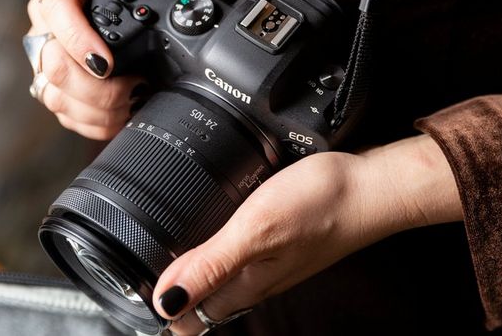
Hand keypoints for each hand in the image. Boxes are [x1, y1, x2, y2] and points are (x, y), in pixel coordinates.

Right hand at [26, 0, 238, 139]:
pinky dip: (95, 121)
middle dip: (97, 87)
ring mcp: (49, 55)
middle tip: (136, 86)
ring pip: (54, 92)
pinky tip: (123, 113)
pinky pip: (65, 112)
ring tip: (135, 99)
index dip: (75, 37)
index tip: (106, 62)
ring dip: (98, 107)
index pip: (55, 5)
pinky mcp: (56, 84)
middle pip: (52, 63)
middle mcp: (50, 21)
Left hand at [151, 135, 461, 334]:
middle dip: (171, 292)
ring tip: (165, 253)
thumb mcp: (255, 231)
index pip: (192, 318)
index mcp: (246, 284)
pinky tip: (212, 226)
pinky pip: (239, 252)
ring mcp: (270, 257)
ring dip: (192, 269)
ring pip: (220, 274)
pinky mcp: (281, 236)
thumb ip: (211, 265)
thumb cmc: (322, 205)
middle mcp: (256, 276)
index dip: (161, 310)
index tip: (130, 292)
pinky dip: (217, 246)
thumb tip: (165, 303)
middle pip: (203, 298)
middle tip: (138, 270)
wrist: (372, 184)